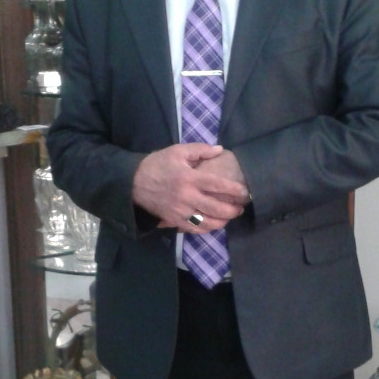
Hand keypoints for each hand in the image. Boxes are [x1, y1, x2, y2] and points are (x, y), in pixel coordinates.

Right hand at [133, 143, 248, 231]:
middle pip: (216, 208)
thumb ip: (200, 150)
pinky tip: (213, 224)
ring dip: (222, 222)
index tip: (245, 192)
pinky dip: (207, 229)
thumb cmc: (157, 164)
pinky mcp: (174, 221)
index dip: (234, 190)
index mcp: (189, 178)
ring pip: (207, 222)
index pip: (217, 185)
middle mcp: (186, 197)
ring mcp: (180, 211)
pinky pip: (194, 229)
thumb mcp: (178, 151)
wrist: (133, 182)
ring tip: (229, 217)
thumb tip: (220, 150)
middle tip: (240, 208)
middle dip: (233, 210)